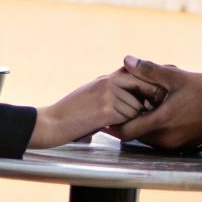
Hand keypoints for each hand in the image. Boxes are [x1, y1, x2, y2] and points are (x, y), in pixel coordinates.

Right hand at [30, 68, 164, 148]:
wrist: (51, 123)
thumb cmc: (69, 114)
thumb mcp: (90, 94)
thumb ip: (108, 93)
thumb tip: (129, 99)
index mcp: (104, 78)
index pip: (135, 73)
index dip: (146, 85)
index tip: (150, 97)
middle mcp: (108, 82)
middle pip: (141, 86)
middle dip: (146, 100)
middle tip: (146, 110)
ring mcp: (107, 95)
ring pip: (136, 106)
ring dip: (131, 118)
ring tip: (117, 123)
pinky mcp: (105, 110)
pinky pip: (128, 117)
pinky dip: (124, 125)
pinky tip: (112, 127)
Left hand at [104, 55, 201, 151]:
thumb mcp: (177, 76)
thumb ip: (149, 70)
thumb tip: (127, 60)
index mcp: (161, 123)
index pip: (126, 133)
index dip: (113, 126)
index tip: (107, 116)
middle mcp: (166, 140)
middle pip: (136, 136)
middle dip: (130, 121)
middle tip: (128, 105)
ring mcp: (176, 146)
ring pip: (149, 138)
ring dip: (145, 124)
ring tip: (147, 105)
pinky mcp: (185, 147)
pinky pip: (163, 140)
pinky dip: (158, 129)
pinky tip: (164, 112)